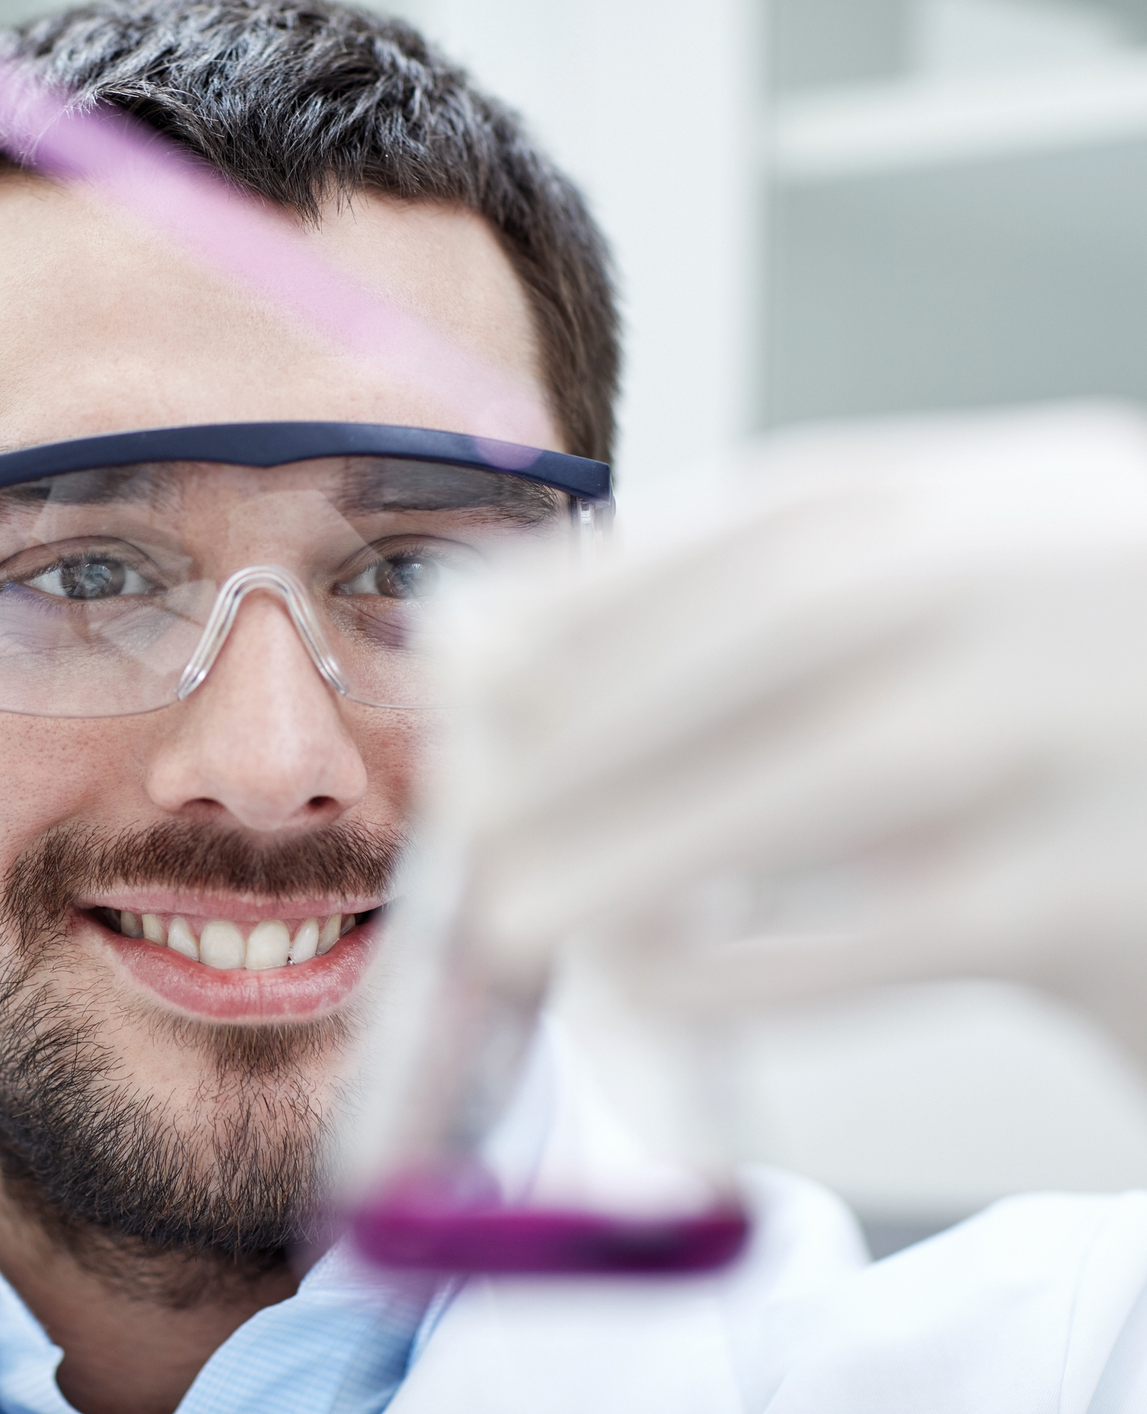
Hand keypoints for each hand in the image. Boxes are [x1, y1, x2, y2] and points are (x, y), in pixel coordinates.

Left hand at [437, 403, 1146, 1065]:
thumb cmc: (1100, 732)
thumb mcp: (982, 615)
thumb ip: (808, 619)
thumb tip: (534, 668)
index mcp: (1021, 489)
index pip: (776, 516)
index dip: (597, 594)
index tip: (462, 673)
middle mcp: (1072, 571)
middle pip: (784, 632)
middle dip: (594, 724)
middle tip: (465, 814)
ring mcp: (1115, 720)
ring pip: (837, 772)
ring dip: (642, 847)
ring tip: (513, 916)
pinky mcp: (1129, 887)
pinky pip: (920, 928)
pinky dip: (767, 961)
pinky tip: (654, 985)